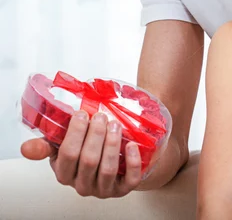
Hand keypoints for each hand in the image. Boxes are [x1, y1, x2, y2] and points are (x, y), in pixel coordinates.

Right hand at [20, 111, 142, 198]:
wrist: (113, 164)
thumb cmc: (85, 151)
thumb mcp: (63, 147)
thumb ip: (46, 145)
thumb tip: (26, 148)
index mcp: (65, 174)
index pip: (67, 155)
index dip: (75, 133)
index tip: (82, 114)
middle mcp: (83, 185)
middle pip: (89, 160)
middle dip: (96, 135)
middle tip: (101, 116)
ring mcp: (103, 189)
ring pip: (108, 169)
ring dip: (112, 144)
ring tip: (115, 125)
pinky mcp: (123, 190)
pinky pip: (130, 179)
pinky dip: (132, 161)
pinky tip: (132, 145)